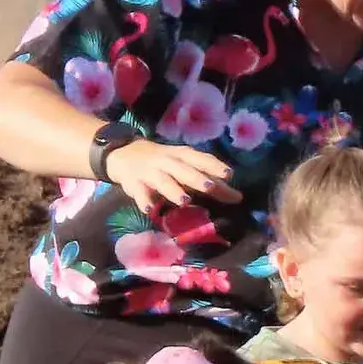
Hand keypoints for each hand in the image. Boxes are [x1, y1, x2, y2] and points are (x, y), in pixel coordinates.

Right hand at [105, 140, 239, 214]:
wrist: (124, 153)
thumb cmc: (165, 163)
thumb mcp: (185, 166)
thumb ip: (209, 181)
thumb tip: (238, 197)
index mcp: (182, 155)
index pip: (200, 159)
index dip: (214, 166)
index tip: (229, 174)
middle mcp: (167, 161)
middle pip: (183, 170)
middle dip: (196, 178)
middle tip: (210, 187)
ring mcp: (149, 172)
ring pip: (163, 180)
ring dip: (173, 190)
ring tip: (184, 201)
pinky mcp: (134, 183)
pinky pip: (139, 193)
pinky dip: (144, 201)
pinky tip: (150, 210)